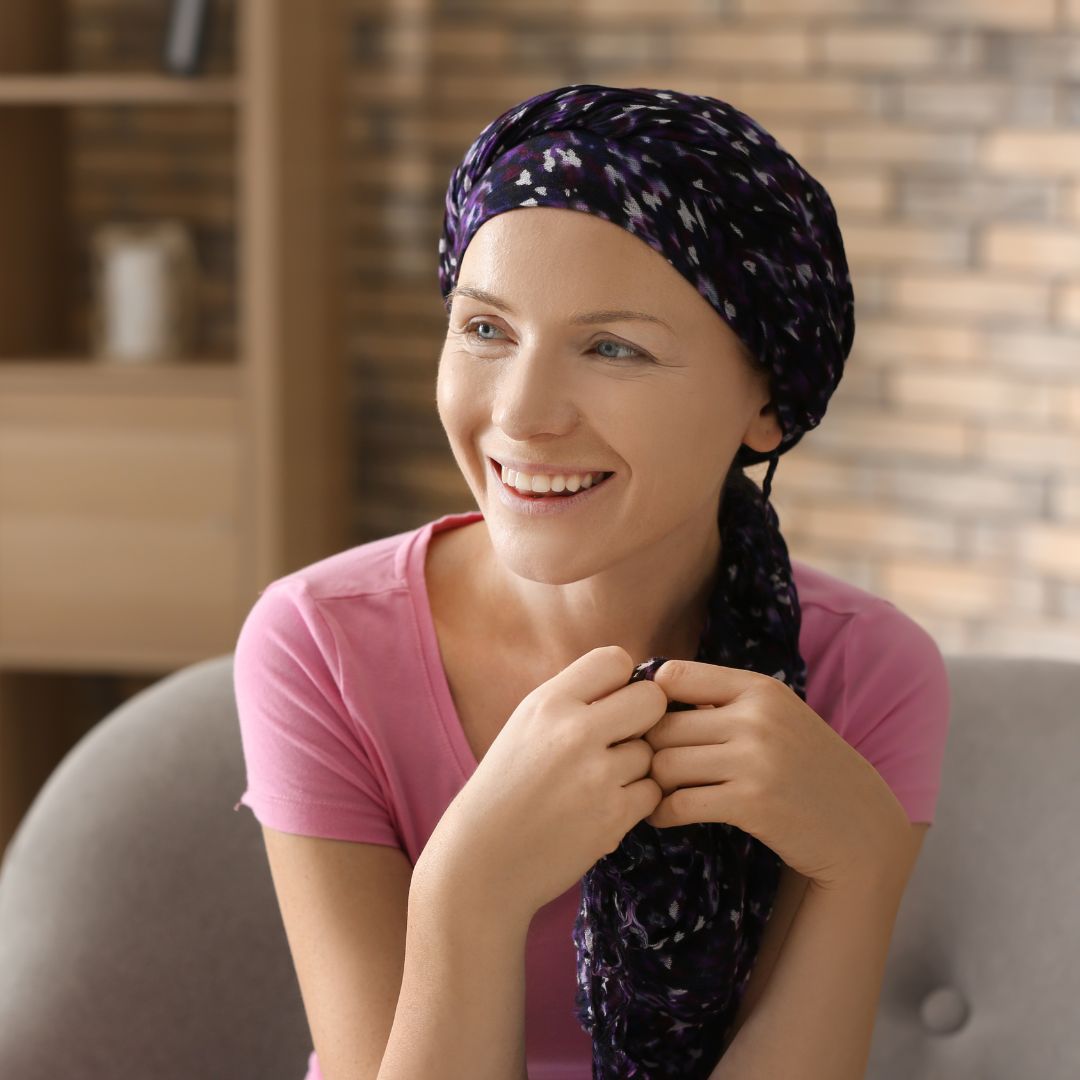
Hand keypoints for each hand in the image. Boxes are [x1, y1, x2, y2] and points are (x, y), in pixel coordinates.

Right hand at [417, 646, 667, 920]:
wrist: (481, 860)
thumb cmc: (504, 789)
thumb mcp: (526, 726)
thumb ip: (573, 700)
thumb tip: (630, 683)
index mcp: (548, 702)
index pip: (615, 659)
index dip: (620, 681)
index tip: (609, 703)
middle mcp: (574, 731)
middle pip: (651, 699)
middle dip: (644, 718)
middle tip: (621, 740)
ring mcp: (597, 775)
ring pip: (650, 752)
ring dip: (634, 768)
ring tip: (596, 784)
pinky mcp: (613, 816)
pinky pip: (652, 792)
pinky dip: (634, 801)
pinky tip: (602, 808)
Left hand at [642, 659, 911, 890]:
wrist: (859, 827)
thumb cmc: (806, 768)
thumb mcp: (775, 717)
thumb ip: (723, 701)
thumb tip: (649, 689)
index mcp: (758, 688)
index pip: (673, 676)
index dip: (649, 702)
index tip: (646, 726)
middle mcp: (756, 717)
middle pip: (660, 725)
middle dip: (646, 749)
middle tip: (642, 768)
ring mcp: (755, 760)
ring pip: (664, 764)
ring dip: (652, 783)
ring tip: (655, 793)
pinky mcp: (751, 803)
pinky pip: (679, 802)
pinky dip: (662, 812)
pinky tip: (665, 816)